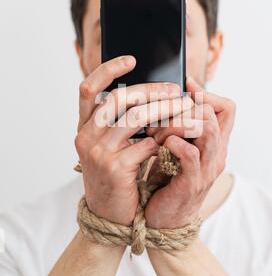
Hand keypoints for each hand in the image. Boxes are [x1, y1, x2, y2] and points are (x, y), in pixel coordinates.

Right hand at [74, 55, 193, 225]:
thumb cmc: (116, 176)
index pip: (87, 88)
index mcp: (84, 127)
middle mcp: (86, 137)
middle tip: (174, 90)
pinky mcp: (115, 169)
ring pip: (135, 118)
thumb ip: (120, 122)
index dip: (108, 70)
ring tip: (183, 109)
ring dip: (164, 111)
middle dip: (150, 90)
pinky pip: (147, 145)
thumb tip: (150, 93)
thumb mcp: (111, 146)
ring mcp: (98, 153)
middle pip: (117, 98)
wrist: (110, 216)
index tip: (132, 59)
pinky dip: (164, 141)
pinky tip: (172, 143)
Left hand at [144, 76, 235, 228]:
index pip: (227, 108)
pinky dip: (174, 143)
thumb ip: (177, 128)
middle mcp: (215, 154)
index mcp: (214, 144)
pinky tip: (159, 145)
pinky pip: (190, 154)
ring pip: (206, 130)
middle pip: (213, 114)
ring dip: (176, 124)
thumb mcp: (176, 150)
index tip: (184, 87)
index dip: (206, 93)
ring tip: (156, 130)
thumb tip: (163, 100)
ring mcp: (206, 169)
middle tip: (158, 116)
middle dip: (183, 108)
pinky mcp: (192, 183)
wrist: (164, 221)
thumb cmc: (167, 182)